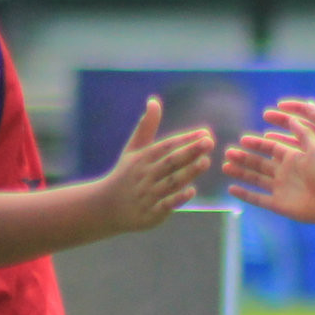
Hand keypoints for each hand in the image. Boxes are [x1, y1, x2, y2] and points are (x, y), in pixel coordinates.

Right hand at [95, 97, 213, 234]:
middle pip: (170, 162)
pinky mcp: (150, 213)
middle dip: (189, 151)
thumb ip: (146, 126)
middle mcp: (145, 175)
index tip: (205, 132)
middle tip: (209, 142)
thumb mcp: (132, 150)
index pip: (166, 146)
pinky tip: (192, 190)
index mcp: (142, 158)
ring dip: (188, 172)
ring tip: (206, 162)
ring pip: (170, 182)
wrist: (105, 207)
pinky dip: (177, 198)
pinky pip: (165, 205)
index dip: (185, 139)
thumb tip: (153, 101)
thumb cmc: (125, 174)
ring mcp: (147, 194)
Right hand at [223, 116, 314, 225]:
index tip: (243, 137)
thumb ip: (304, 132)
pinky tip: (231, 189)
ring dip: (240, 172)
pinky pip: (258, 199)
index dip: (257, 142)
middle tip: (228, 151)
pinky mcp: (279, 205)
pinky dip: (245, 195)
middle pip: (260, 162)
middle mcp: (286, 172)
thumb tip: (292, 118)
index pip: (271, 146)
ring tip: (224, 166)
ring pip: (256, 179)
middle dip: (244, 156)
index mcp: (294, 157)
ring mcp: (282, 189)